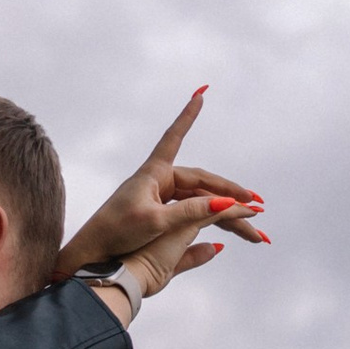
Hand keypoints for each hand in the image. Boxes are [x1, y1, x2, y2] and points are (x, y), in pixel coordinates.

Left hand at [53, 87, 266, 279]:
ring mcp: (160, 199)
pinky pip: (193, 213)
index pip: (174, 138)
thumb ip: (190, 212)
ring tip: (250, 218)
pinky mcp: (161, 216)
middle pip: (202, 182)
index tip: (200, 95)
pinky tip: (226, 228)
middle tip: (255, 201)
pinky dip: (211, 219)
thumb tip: (225, 203)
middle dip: (230, 192)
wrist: (94, 253)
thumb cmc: (117, 233)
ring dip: (225, 210)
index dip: (187, 117)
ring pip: (201, 200)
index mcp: (153, 174)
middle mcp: (159, 182)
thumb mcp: (155, 221)